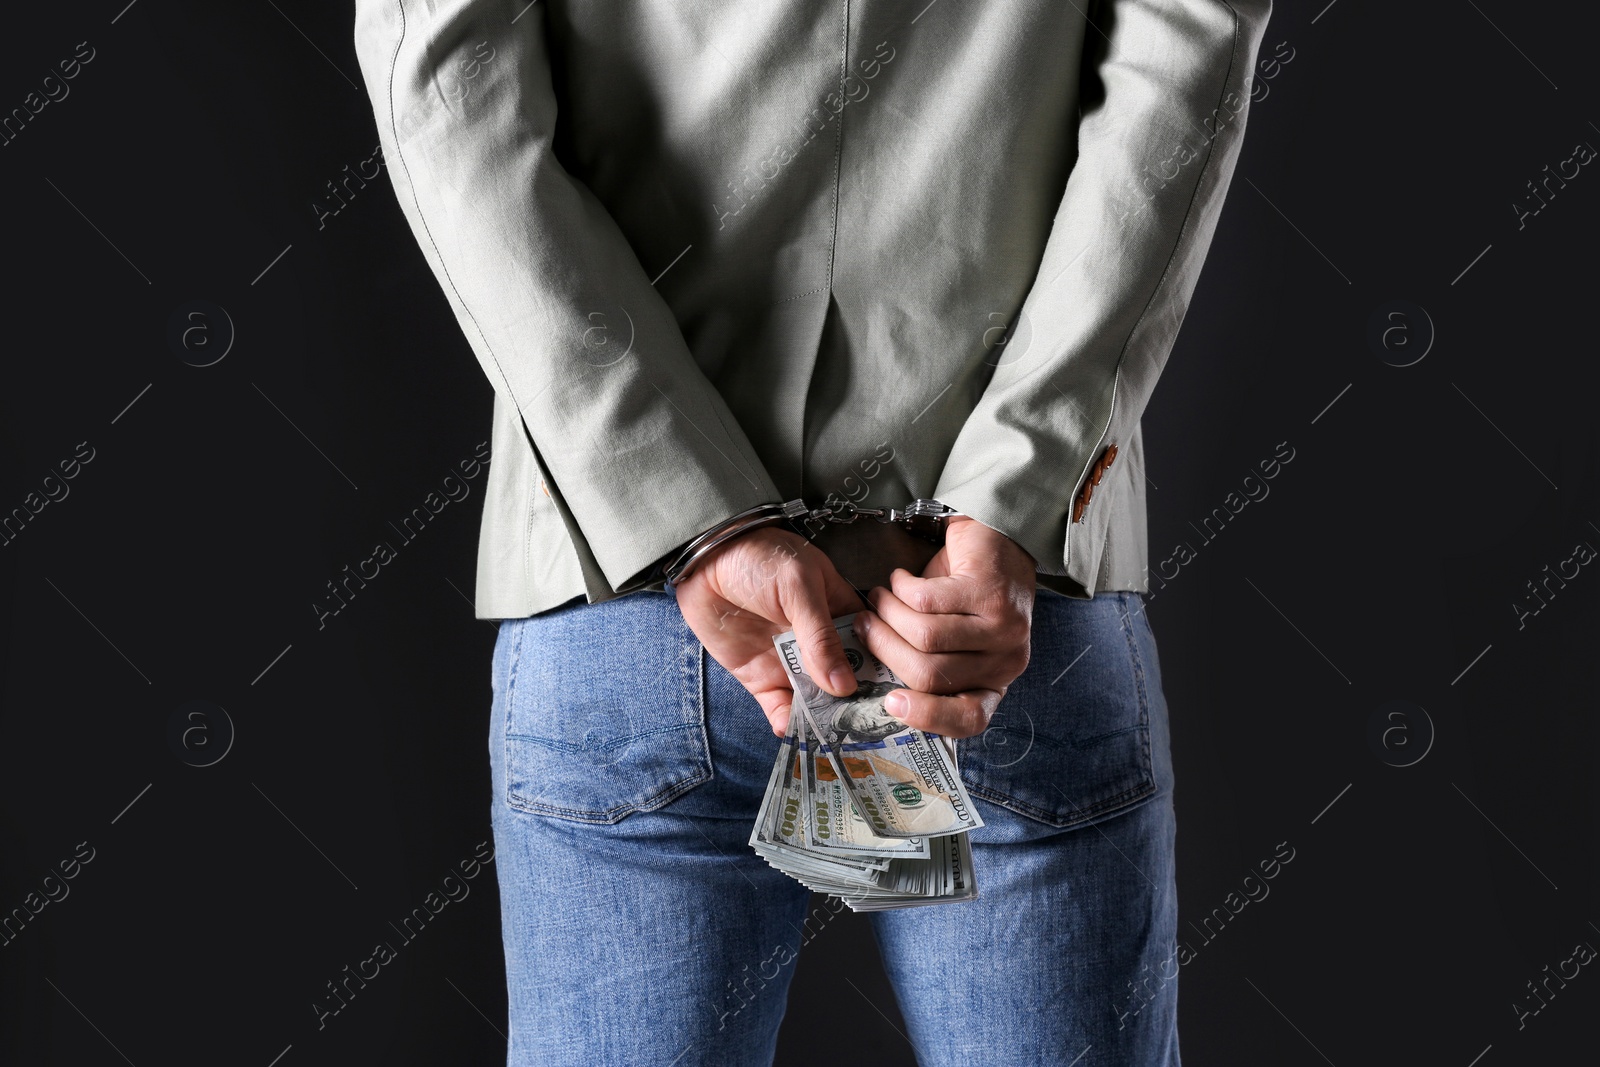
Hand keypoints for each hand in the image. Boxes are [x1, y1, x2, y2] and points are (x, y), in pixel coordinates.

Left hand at [673, 527, 863, 735]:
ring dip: (823, 718)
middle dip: (855, 704)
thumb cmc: (757, 557)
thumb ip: (820, 635)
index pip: (871, 648)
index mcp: (840, 612)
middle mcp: (820, 643)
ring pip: (816, 699)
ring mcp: (790, 662)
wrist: (702, 561)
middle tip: (863, 728)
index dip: (882, 673)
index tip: (895, 699)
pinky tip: (791, 728)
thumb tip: (843, 684)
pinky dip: (786, 721)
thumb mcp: (798, 586)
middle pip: (846, 681)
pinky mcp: (761, 677)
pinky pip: (779, 706)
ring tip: (829, 735)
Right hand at [856, 516, 1035, 738]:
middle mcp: (1007, 662)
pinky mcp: (991, 593)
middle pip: (929, 676)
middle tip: (865, 624)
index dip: (926, 715)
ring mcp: (1004, 628)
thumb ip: (922, 663)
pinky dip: (902, 588)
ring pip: (925, 638)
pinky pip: (927, 601)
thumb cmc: (964, 594)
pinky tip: (901, 579)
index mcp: (995, 682)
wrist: (996, 539)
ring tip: (879, 598)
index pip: (969, 718)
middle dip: (885, 648)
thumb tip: (868, 679)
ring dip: (889, 613)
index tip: (889, 701)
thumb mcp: (947, 640)